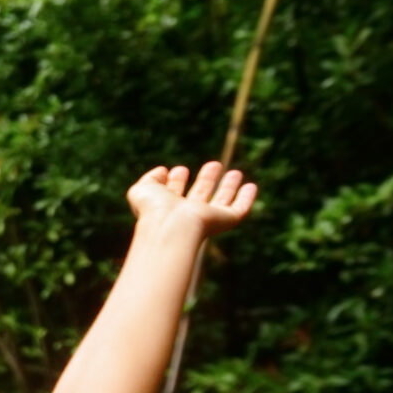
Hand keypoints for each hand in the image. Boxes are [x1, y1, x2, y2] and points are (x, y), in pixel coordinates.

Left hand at [127, 161, 258, 240]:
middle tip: (213, 165)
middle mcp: (188, 214)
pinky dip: (246, 199)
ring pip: (221, 201)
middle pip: (200, 196)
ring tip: (235, 172)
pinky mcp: (225, 221)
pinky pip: (239, 210)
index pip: (174, 194)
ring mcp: (207, 218)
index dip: (176, 181)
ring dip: (228, 187)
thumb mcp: (142, 190)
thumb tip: (163, 171)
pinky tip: (251, 186)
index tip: (178, 170)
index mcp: (167, 208)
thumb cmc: (153, 210)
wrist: (170, 227)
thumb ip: (150, 179)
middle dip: (206, 180)